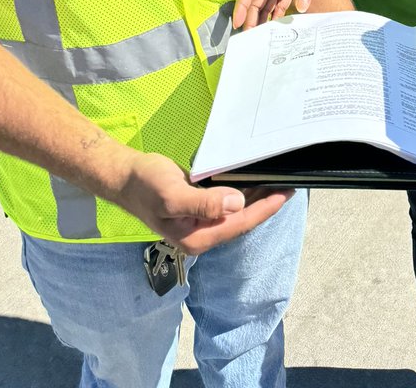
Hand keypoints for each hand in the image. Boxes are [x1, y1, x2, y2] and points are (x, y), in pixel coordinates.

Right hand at [116, 150, 293, 254]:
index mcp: (198, 237)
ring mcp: (201, 221)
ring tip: (278, 181)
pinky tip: (253, 180)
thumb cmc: (146, 186)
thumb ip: (204, 204)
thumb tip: (236, 203)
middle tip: (289, 184)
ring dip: (257, 198)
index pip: (239, 224)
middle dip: (266, 204)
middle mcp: (202, 233)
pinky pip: (227, 202)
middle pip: (242, 220)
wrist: (125, 176)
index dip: (265, 209)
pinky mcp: (200, 207)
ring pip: (237, 211)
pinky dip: (242, 191)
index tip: (285, 194)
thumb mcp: (173, 195)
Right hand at [233, 0, 339, 28]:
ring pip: (267, 3)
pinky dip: (278, 15)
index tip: (237, 22)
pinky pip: (281, 3)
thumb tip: (302, 7)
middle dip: (251, 17)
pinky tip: (276, 28)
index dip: (242, 5)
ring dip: (263, 18)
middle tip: (250, 37)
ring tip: (260, 37)